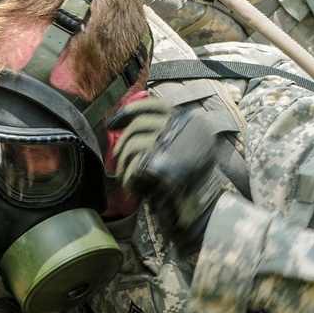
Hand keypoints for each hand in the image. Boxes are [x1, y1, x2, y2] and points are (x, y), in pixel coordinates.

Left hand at [108, 98, 223, 253]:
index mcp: (189, 122)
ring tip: (127, 179)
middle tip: (116, 158)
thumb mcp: (182, 149)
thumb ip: (163, 134)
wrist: (201, 207)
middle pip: (138, 124)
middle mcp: (182, 128)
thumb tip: (126, 122)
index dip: (129, 110)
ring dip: (124, 165)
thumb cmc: (189, 182)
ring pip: (132, 144)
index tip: (112, 123)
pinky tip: (134, 188)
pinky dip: (129, 179)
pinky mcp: (161, 162)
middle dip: (121, 143)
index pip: (155, 105)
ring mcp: (172, 143)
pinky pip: (134, 164)